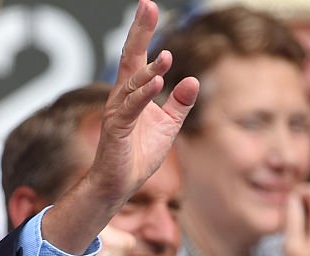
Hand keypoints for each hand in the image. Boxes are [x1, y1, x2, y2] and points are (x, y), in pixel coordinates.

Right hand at [90, 0, 199, 209]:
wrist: (120, 184)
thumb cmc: (139, 155)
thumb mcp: (168, 125)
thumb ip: (180, 103)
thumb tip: (192, 80)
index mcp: (133, 92)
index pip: (137, 55)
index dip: (143, 30)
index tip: (149, 6)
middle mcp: (121, 96)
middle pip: (129, 57)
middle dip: (139, 32)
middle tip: (147, 6)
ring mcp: (117, 111)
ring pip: (133, 83)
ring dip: (150, 69)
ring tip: (167, 57)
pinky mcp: (117, 128)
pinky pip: (131, 107)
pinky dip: (144, 94)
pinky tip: (158, 82)